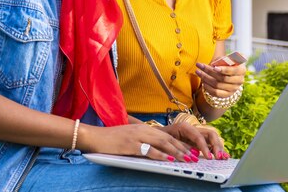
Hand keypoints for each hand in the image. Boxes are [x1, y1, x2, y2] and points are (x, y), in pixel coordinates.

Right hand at [78, 123, 195, 161]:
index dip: (179, 144)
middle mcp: (142, 130)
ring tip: (186, 159)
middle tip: (193, 157)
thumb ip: (142, 141)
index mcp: (143, 128)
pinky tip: (168, 160)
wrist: (95, 136)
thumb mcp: (129, 137)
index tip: (190, 151)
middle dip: (182, 148)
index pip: (166, 135)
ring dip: (176, 152)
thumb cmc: (111, 139)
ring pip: (162, 143)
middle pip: (167, 139)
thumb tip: (156, 151)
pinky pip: (149, 150)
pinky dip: (161, 155)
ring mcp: (136, 137)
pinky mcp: (130, 145)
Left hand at [158, 122, 228, 159]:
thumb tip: (192, 155)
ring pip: (212, 138)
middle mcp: (193, 129)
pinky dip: (216, 150)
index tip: (209, 158)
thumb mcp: (167, 141)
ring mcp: (197, 134)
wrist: (156, 135)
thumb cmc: (160, 137)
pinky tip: (222, 156)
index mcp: (185, 127)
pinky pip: (210, 143)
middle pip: (210, 134)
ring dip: (219, 147)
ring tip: (224, 157)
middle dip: (216, 146)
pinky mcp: (198, 140)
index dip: (205, 147)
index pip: (199, 136)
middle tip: (219, 157)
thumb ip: (180, 147)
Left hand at [196, 59, 245, 97]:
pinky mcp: (227, 95)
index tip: (214, 67)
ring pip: (217, 85)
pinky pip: (216, 93)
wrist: (228, 75)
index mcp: (242, 70)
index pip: (233, 70)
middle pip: (223, 78)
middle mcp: (239, 80)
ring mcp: (233, 89)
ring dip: (205, 78)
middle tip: (199, 65)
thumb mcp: (226, 59)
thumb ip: (222, 60)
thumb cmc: (226, 64)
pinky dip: (208, 87)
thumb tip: (214, 64)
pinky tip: (202, 81)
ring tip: (198, 72)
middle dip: (209, 71)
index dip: (224, 69)